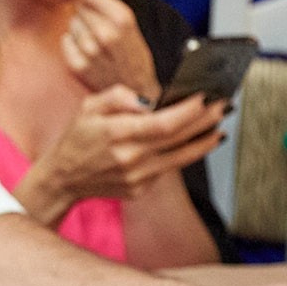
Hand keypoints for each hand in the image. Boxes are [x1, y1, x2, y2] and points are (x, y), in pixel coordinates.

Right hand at [19, 87, 224, 221]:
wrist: (63, 178)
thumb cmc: (77, 138)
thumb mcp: (88, 106)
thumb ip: (117, 96)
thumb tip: (148, 100)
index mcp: (116, 133)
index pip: (163, 123)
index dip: (188, 112)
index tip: (205, 98)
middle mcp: (130, 158)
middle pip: (178, 138)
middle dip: (204, 121)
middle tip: (223, 106)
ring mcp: (137, 177)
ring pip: (181, 158)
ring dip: (204, 142)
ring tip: (219, 128)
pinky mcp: (140, 189)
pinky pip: (167, 168)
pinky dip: (183, 155)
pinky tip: (194, 143)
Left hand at [61, 0, 158, 99]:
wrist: (136, 89)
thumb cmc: (133, 51)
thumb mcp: (128, 22)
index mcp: (122, 20)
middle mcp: (105, 35)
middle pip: (79, 6)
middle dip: (85, 8)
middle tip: (100, 22)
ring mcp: (90, 52)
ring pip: (72, 23)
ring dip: (80, 27)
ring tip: (97, 40)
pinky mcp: (78, 66)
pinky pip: (66, 41)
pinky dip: (72, 43)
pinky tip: (88, 51)